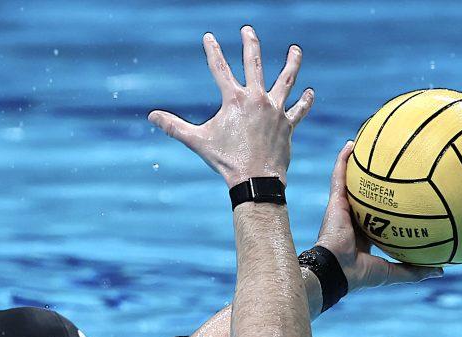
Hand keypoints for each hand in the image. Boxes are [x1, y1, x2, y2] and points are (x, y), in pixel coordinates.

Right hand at [147, 26, 314, 187]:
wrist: (254, 180)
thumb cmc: (226, 161)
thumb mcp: (197, 142)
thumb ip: (174, 126)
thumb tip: (152, 116)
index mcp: (234, 99)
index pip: (220, 68)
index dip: (213, 51)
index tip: (209, 37)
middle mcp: (256, 98)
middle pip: (254, 62)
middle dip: (250, 43)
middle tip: (248, 30)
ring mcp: (275, 110)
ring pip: (286, 79)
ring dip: (291, 63)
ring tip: (295, 50)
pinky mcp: (287, 124)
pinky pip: (299, 109)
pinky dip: (305, 101)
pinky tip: (310, 92)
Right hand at [316, 141, 443, 289]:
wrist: (337, 271)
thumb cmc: (361, 274)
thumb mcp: (393, 272)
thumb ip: (415, 270)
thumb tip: (442, 270)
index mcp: (367, 234)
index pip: (380, 216)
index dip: (391, 205)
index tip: (404, 193)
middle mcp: (355, 219)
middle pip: (367, 194)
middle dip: (376, 180)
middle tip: (390, 161)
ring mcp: (343, 209)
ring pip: (351, 181)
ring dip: (357, 163)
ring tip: (368, 141)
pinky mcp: (334, 202)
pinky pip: (338, 176)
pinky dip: (343, 159)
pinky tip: (352, 143)